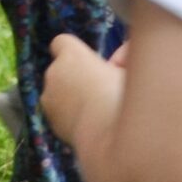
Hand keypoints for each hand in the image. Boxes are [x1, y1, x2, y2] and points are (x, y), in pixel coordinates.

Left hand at [40, 32, 119, 149]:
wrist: (113, 138)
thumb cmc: (126, 98)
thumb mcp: (132, 70)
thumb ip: (124, 60)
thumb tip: (116, 65)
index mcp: (72, 55)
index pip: (61, 43)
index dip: (72, 52)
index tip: (86, 62)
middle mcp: (54, 74)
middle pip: (60, 69)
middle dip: (74, 76)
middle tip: (98, 88)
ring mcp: (49, 100)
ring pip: (57, 92)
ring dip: (70, 97)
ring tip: (96, 109)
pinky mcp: (51, 122)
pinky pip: (59, 113)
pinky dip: (70, 117)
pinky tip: (90, 124)